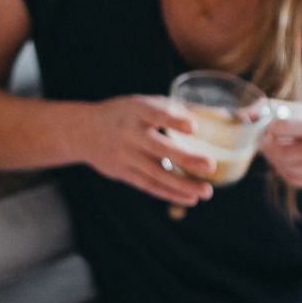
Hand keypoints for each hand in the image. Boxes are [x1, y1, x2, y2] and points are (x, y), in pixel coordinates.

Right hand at [74, 95, 215, 207]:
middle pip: (158, 147)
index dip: (174, 120)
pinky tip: (189, 198)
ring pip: (155, 173)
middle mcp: (129, 133)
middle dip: (184, 158)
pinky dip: (169, 193)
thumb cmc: (126, 115)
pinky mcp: (122, 172)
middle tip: (210, 165)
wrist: (84, 131)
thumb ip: (173, 109)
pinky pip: (148, 185)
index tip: (194, 127)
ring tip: (206, 192)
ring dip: (182, 185)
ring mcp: (124, 155)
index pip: (155, 114)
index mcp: (136, 110)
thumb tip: (216, 116)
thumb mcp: (143, 104)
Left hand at [261, 103, 301, 195]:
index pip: (282, 126)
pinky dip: (285, 170)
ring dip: (275, 159)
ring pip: (284, 167)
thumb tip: (243, 113)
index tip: (262, 127)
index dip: (265, 128)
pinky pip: (293, 179)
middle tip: (265, 141)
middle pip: (280, 151)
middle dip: (267, 147)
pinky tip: (291, 162)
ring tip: (280, 150)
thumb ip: (279, 108)